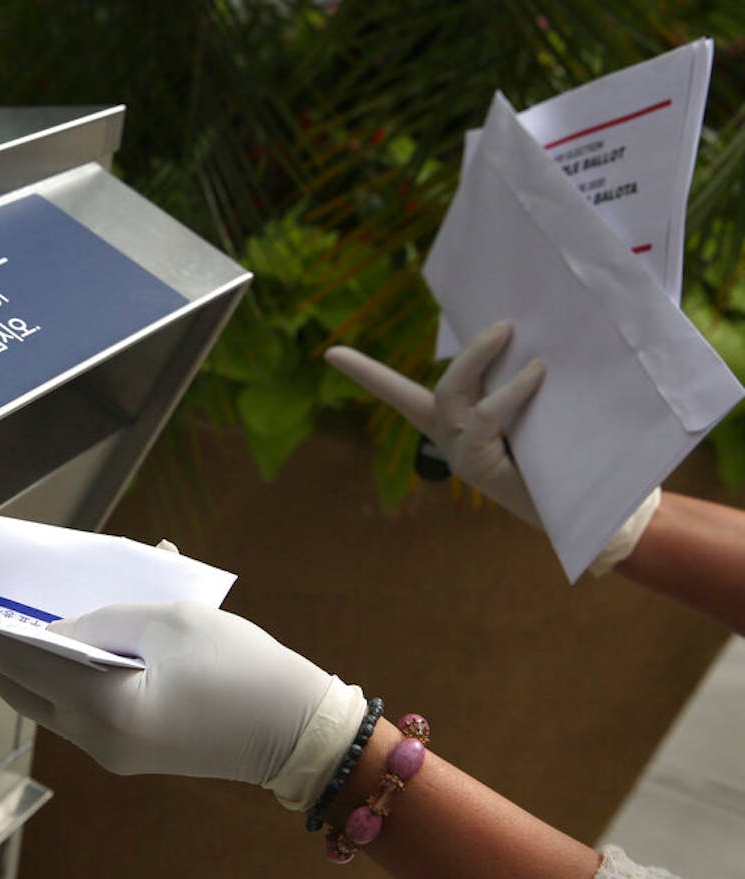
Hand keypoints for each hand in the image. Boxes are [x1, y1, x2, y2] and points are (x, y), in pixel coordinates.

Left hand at [0, 602, 365, 807]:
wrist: (295, 729)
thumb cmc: (238, 664)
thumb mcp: (166, 621)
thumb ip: (102, 622)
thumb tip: (56, 630)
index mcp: (103, 703)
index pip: (20, 661)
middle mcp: (95, 738)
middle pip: (20, 692)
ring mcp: (110, 753)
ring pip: (43, 705)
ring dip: (18, 670)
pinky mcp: (128, 754)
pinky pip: (73, 712)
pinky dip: (54, 680)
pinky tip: (51, 652)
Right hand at [325, 322, 659, 572]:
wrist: (588, 513)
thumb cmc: (568, 459)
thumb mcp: (538, 414)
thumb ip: (525, 385)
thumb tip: (537, 340)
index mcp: (453, 426)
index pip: (400, 395)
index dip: (365, 374)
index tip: (330, 353)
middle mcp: (450, 440)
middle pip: (442, 387)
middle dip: (470, 353)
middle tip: (506, 325)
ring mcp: (462, 455)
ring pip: (454, 396)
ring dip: (482, 362)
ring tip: (522, 344)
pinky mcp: (477, 467)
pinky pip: (485, 418)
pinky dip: (510, 392)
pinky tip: (536, 376)